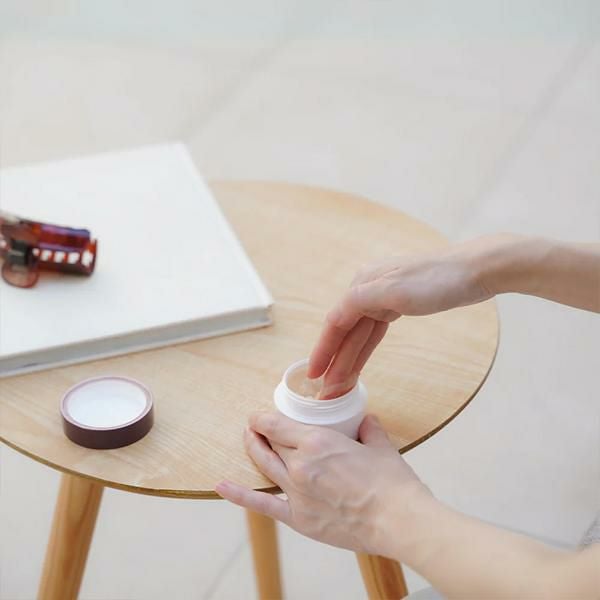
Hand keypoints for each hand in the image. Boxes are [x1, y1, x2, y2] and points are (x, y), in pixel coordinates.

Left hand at [216, 413, 428, 554]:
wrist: (398, 520)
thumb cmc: (391, 483)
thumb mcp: (380, 445)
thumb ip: (368, 429)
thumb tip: (366, 421)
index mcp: (317, 441)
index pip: (277, 424)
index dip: (262, 418)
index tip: (258, 415)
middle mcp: (300, 464)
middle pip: (270, 443)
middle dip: (260, 432)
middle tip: (257, 427)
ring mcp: (297, 492)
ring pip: (265, 465)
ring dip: (253, 450)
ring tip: (247, 440)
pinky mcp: (299, 518)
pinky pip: (263, 504)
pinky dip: (240, 495)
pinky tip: (222, 486)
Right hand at [308, 240, 493, 395]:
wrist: (475, 270)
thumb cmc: (437, 280)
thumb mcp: (395, 289)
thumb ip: (360, 300)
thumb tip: (333, 316)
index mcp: (363, 283)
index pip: (336, 322)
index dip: (323, 350)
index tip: (313, 375)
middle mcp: (369, 289)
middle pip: (347, 331)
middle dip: (337, 361)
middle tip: (328, 392)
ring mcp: (384, 297)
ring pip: (361, 334)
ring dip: (350, 359)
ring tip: (339, 385)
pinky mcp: (400, 304)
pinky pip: (375, 331)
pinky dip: (365, 348)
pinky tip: (358, 361)